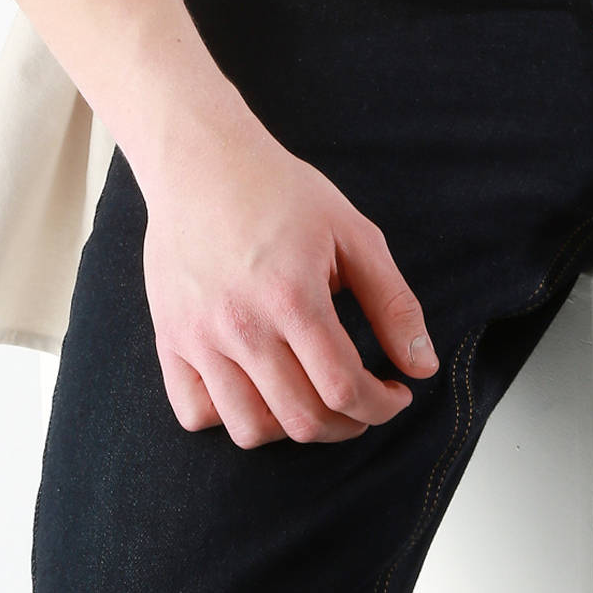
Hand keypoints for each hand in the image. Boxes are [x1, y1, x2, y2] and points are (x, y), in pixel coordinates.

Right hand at [140, 118, 439, 447]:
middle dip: (349, 424)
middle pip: (302, 420)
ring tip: (316, 400)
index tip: (395, 395)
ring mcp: (199, 338)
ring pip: (250, 429)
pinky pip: (196, 414)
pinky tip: (260, 392)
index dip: (381, 406)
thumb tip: (423, 367)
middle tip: (364, 403)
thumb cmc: (284, 192)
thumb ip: (393, 303)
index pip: (344, 388)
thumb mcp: (354, 234)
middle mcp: (241, 327)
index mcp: (293, 297)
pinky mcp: (169, 340)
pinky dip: (231, 419)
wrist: (203, 163)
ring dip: (295, 429)